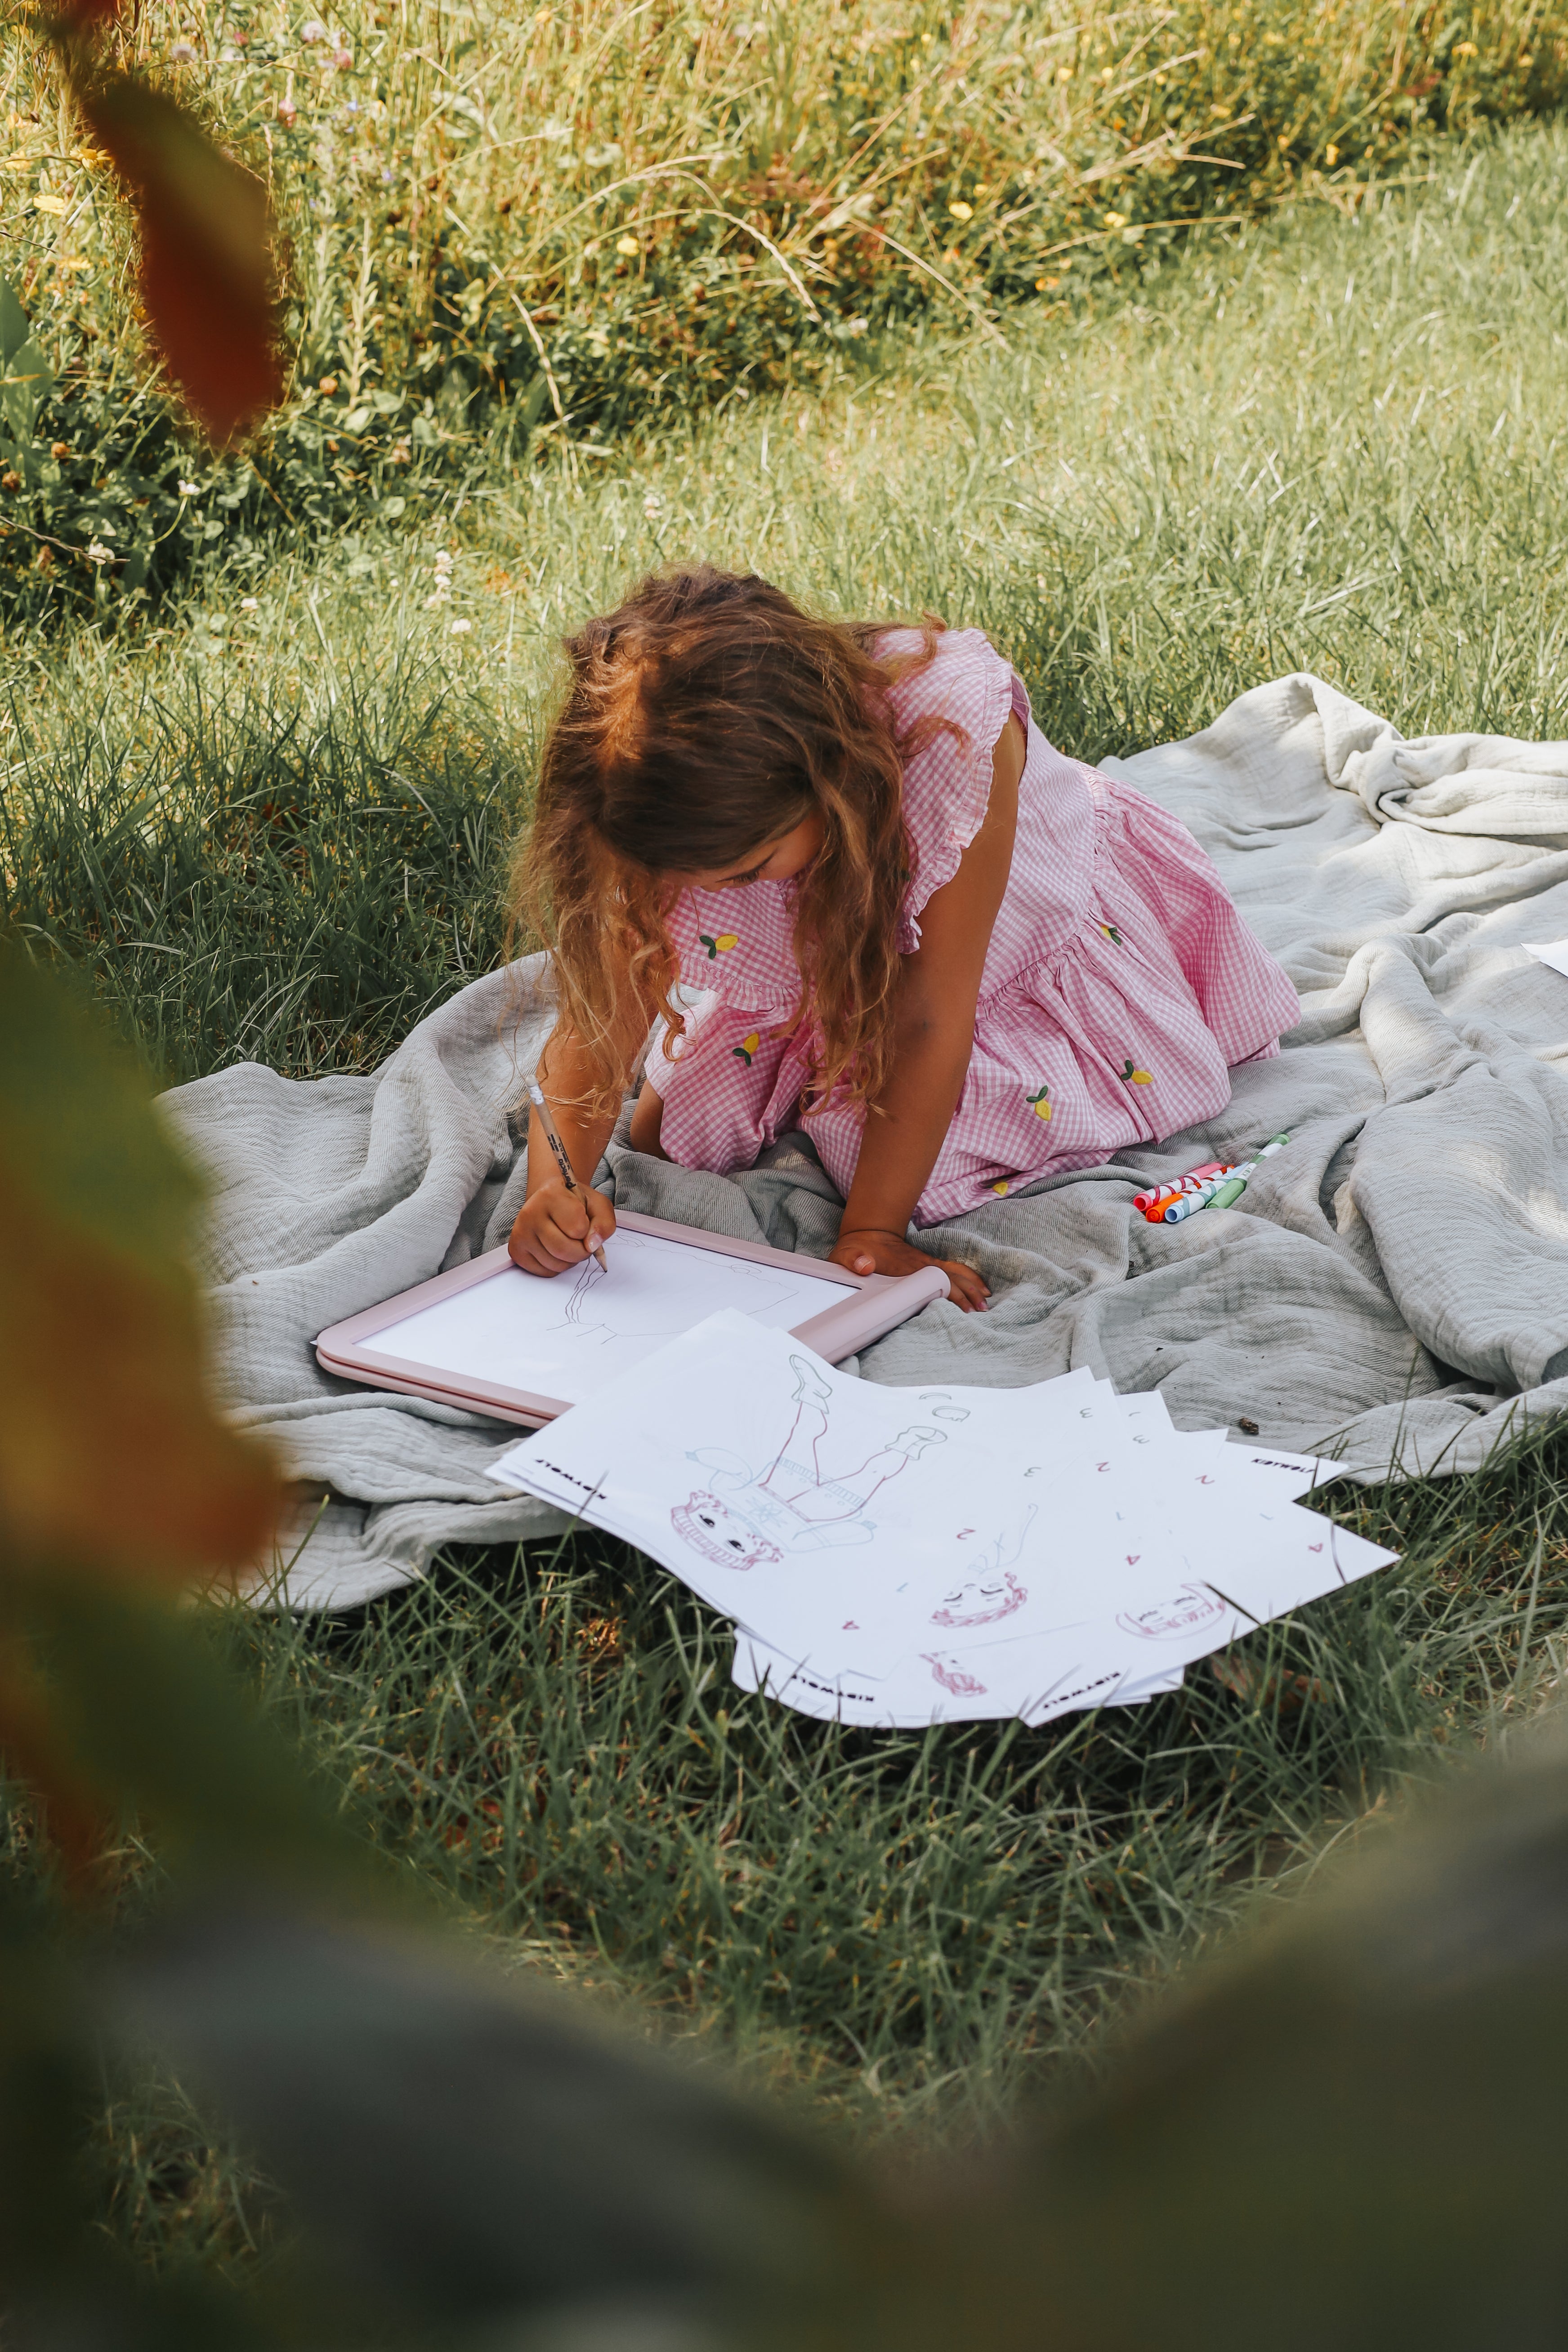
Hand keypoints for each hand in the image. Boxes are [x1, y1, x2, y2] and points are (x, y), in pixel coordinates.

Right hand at [508, 1178, 615, 1275]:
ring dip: (570, 1261)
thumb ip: (604, 1224)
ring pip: (554, 1265)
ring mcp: (520, 1233)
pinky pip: (544, 1272)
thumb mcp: (598, 1205)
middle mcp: (530, 1213)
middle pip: (563, 1250)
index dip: (588, 1230)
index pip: (578, 1228)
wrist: (550, 1201)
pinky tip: (556, 1251)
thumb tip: (591, 1246)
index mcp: (550, 1195)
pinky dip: (556, 1268)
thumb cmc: (575, 1204)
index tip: (583, 1221)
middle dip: (581, 1252)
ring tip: (568, 1244)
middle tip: (582, 1241)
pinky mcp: (516, 1250)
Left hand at [830, 1225, 989, 1312]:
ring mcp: (927, 1265)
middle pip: (953, 1278)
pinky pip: (953, 1271)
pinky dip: (968, 1278)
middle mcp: (923, 1265)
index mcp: (909, 1268)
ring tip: (985, 1304)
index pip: (936, 1281)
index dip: (951, 1294)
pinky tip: (978, 1288)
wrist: (866, 1232)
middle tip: (981, 1312)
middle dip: (969, 1293)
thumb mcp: (849, 1255)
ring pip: (957, 1274)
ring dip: (972, 1286)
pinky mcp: (927, 1266)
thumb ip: (855, 1260)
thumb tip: (865, 1266)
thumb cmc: (857, 1249)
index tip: (963, 1309)